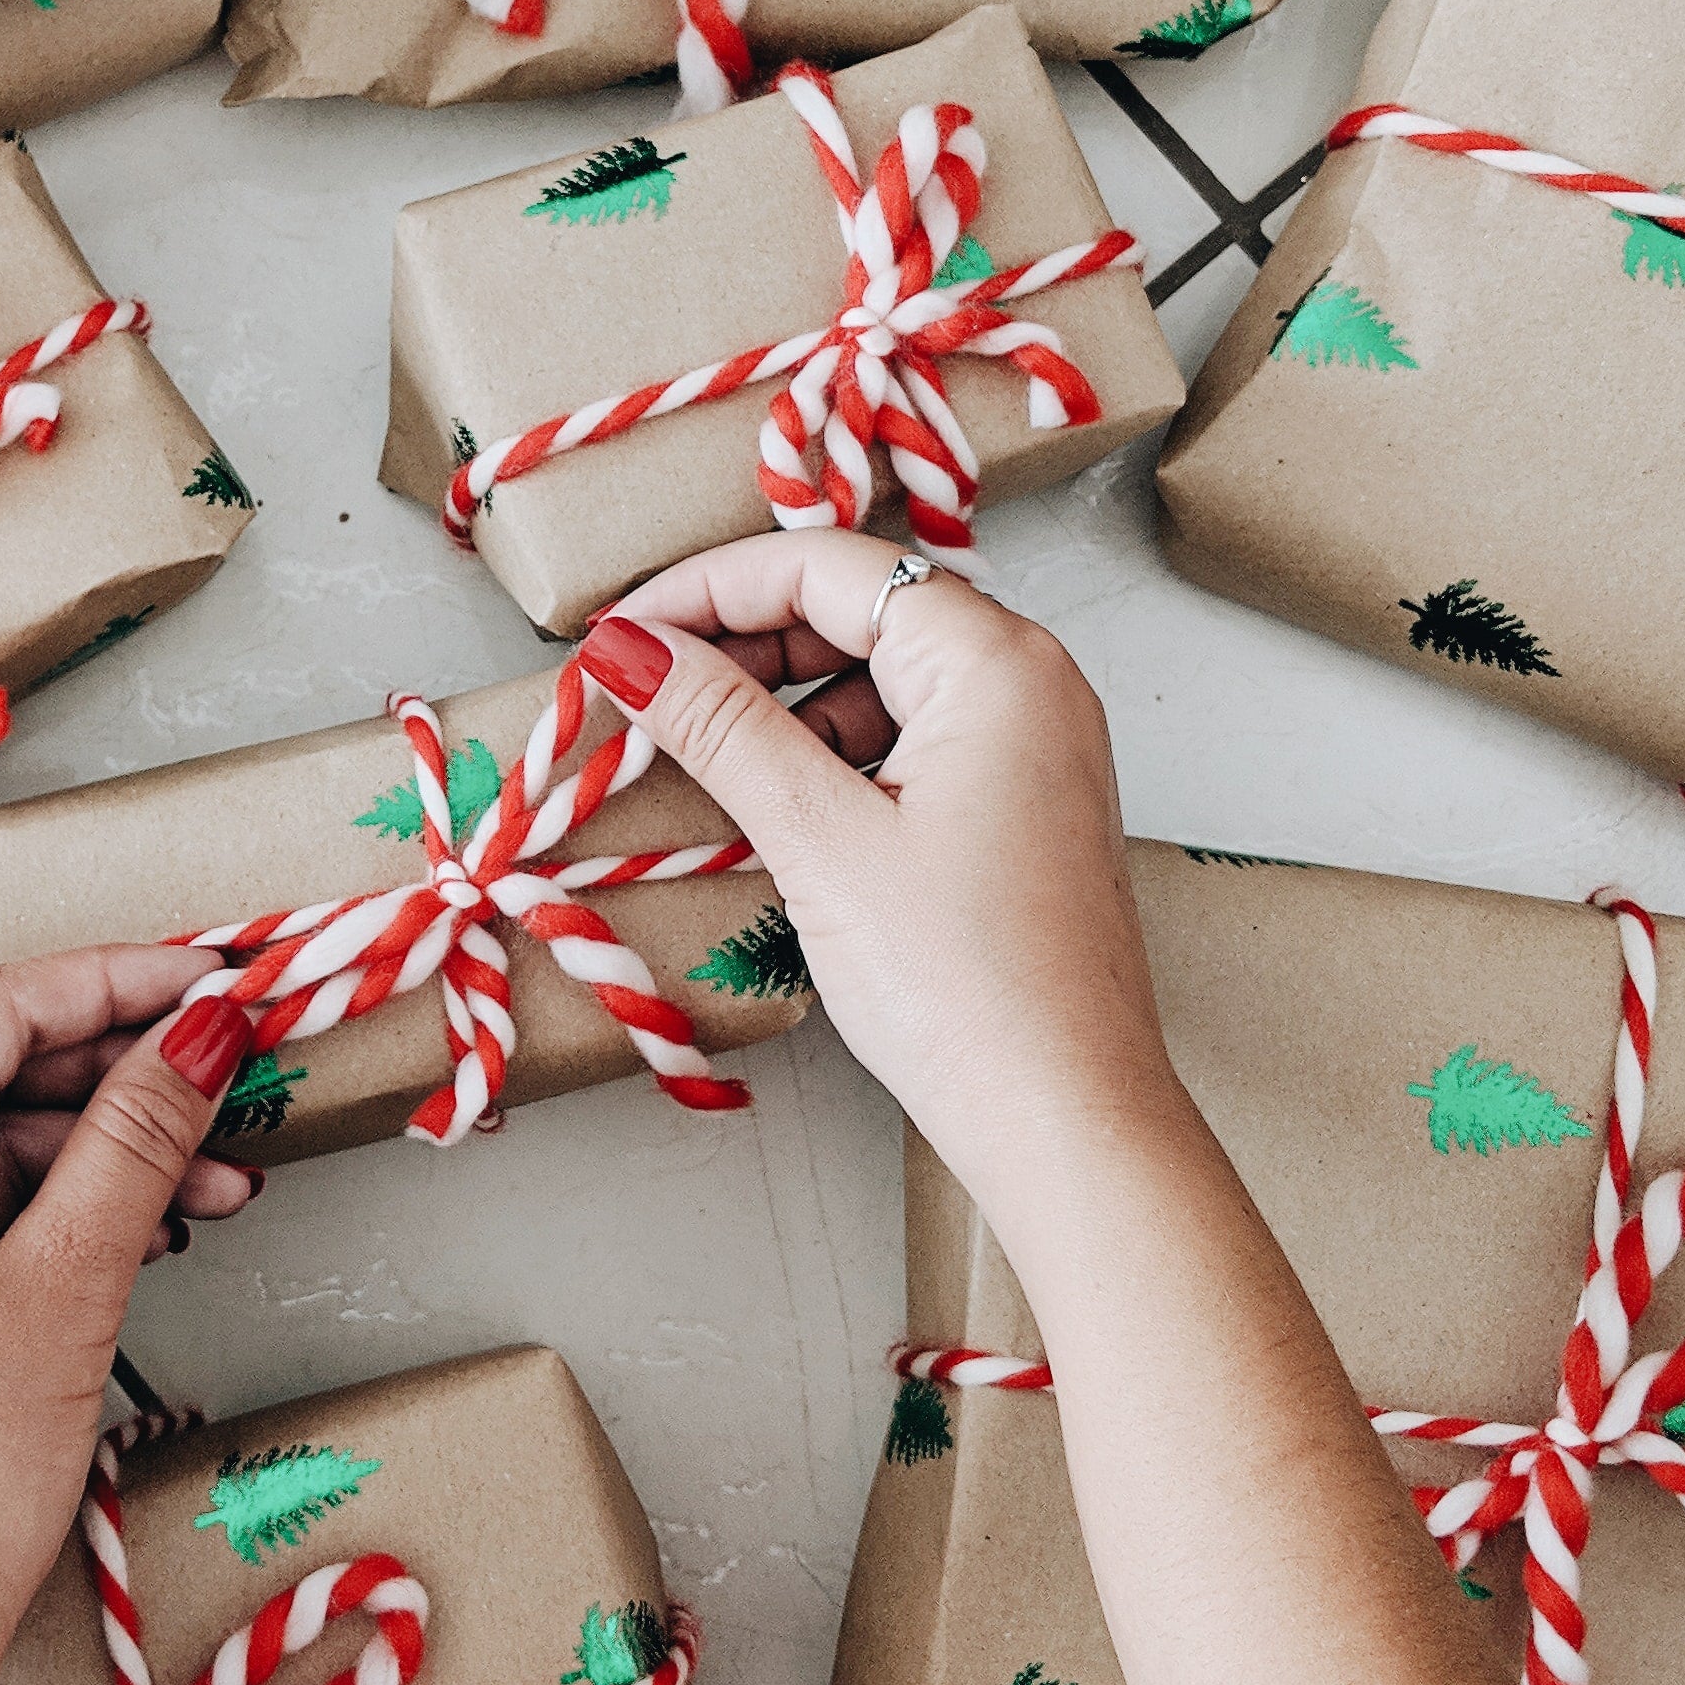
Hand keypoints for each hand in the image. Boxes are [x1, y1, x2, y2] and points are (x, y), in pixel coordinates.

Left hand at [0, 947, 260, 1678]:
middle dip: (130, 1078)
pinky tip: (162, 1230)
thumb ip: (138, 1140)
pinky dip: (75, 1213)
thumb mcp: (67, 1283)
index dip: (117, 984)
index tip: (220, 979)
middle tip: (243, 1075)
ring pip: (3, 1146)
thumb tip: (204, 1030)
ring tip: (228, 1183)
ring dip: (118, 1155)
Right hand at [575, 531, 1182, 1165]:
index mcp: (994, 662)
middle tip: (639, 692)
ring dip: (778, 703)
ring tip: (688, 754)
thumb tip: (628, 648)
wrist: (1066, 1118)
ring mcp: (1030, 744)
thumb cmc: (966, 987)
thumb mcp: (820, 839)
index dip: (706, 589)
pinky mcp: (1017, 805)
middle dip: (738, 643)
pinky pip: (906, 738)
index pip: (826, 566)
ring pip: (877, 675)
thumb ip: (719, 726)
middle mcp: (1028, 681)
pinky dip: (828, 753)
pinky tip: (764, 802)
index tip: (619, 635)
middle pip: (856, 608)